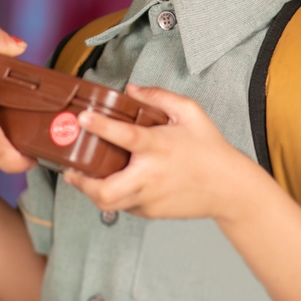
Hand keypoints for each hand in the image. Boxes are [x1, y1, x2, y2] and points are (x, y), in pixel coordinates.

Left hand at [63, 84, 257, 218]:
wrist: (229, 188)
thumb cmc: (209, 149)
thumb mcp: (190, 113)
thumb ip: (159, 96)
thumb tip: (131, 89)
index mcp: (158, 147)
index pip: (126, 136)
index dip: (102, 127)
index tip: (83, 118)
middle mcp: (150, 176)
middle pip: (106, 190)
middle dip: (81, 182)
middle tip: (70, 169)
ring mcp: (149, 198)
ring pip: (108, 203)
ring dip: (91, 191)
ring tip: (82, 177)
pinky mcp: (150, 212)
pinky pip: (123, 205)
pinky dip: (113, 195)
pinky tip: (113, 181)